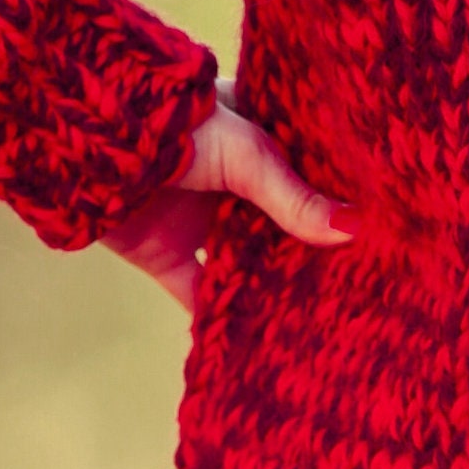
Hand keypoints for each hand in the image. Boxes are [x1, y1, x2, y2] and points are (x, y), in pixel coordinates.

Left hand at [104, 78, 356, 311]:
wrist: (95, 142)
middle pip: (276, 226)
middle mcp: (229, 184)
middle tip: (356, 286)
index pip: (305, 176)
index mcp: (255, 141)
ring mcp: (196, 221)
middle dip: (306, 253)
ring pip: (241, 262)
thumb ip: (294, 198)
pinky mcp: (164, 256)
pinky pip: (197, 293)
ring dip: (267, 287)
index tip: (374, 233)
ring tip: (316, 319)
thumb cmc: (180, 128)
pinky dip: (218, 315)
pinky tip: (253, 341)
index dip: (334, 203)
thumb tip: (354, 230)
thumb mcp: (249, 157)